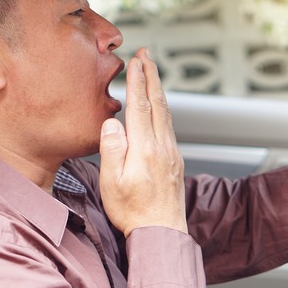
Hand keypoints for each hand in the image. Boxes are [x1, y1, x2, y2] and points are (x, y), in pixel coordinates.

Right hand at [98, 48, 187, 236]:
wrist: (162, 233)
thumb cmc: (132, 211)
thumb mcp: (112, 183)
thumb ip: (112, 150)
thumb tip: (112, 122)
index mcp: (145, 149)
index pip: (141, 106)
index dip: (138, 81)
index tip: (135, 61)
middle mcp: (162, 146)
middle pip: (158, 103)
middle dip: (152, 75)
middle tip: (147, 54)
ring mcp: (171, 152)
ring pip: (166, 112)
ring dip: (159, 88)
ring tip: (152, 71)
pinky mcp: (175, 160)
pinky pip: (169, 125)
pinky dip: (163, 107)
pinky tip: (159, 105)